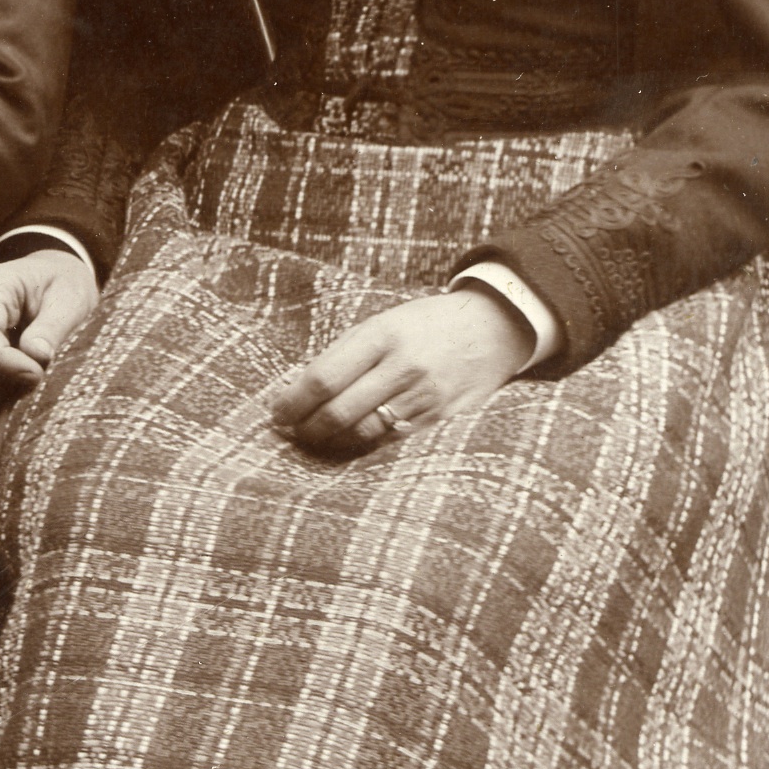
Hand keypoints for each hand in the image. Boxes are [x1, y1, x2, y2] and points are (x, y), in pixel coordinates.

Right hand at [0, 237, 103, 385]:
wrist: (55, 274)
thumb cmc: (64, 283)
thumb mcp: (70, 301)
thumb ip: (51, 329)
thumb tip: (35, 356)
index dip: (4, 361)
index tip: (36, 374)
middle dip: (9, 374)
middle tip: (44, 374)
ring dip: (7, 381)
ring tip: (38, 371)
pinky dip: (5, 381)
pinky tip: (27, 372)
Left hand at [269, 282, 539, 455]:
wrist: (493, 329)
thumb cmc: (425, 324)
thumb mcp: (381, 323)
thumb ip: (343, 353)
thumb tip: (298, 388)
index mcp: (380, 337)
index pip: (322, 378)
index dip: (292, 402)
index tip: (274, 413)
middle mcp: (402, 368)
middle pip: (339, 411)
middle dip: (306, 427)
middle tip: (289, 432)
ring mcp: (424, 396)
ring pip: (364, 432)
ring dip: (332, 441)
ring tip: (315, 439)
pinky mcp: (441, 419)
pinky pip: (393, 441)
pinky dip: (364, 444)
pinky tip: (349, 442)